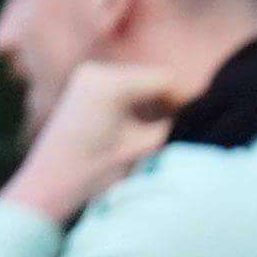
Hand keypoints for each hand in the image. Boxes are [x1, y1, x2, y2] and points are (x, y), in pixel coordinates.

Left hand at [0, 62, 186, 226]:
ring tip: (172, 127)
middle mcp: (96, 71)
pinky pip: (122, 90)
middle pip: (151, 79)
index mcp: (110, 83)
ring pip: (138, 84)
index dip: (190, 97)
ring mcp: (86, 78)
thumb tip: (201, 116)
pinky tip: (146, 125)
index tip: (209, 115)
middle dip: (172, 100)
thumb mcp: (142, 149)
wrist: (47, 185)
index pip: (164, 80)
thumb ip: (173, 126)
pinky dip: (137, 104)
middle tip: (192, 124)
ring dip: (155, 103)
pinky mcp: (82, 89)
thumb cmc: (94, 171)